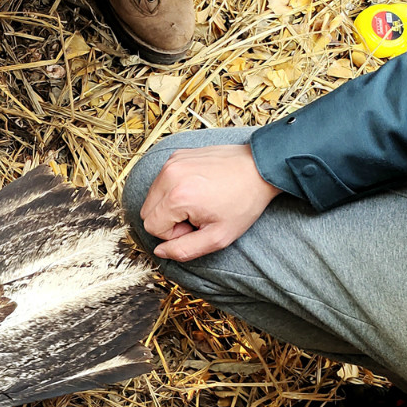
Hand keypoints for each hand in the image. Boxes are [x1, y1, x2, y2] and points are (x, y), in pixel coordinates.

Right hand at [138, 142, 280, 260]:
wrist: (260, 167)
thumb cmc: (243, 202)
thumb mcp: (218, 237)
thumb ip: (184, 250)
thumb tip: (159, 251)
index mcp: (177, 197)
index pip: (151, 226)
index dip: (173, 233)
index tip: (197, 225)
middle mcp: (169, 175)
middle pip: (147, 211)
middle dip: (168, 219)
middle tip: (196, 216)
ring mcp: (172, 162)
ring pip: (152, 196)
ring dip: (170, 204)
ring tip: (198, 201)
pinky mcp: (177, 155)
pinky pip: (162, 180)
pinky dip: (174, 188)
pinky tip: (198, 187)